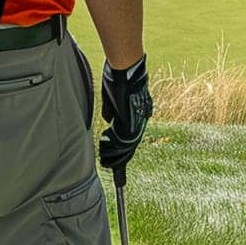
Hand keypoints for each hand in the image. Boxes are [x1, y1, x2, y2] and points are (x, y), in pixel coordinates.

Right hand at [99, 53, 151, 169]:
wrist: (126, 69)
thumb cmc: (118, 78)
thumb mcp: (111, 97)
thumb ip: (110, 110)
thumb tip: (107, 120)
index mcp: (134, 114)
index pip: (129, 136)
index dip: (124, 149)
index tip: (121, 162)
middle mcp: (137, 121)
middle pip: (130, 145)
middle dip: (122, 160)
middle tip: (118, 174)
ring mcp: (135, 122)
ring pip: (127, 148)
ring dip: (117, 159)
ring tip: (110, 169)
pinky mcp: (130, 123)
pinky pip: (124, 144)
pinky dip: (115, 153)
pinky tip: (109, 159)